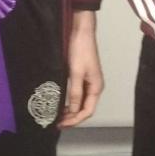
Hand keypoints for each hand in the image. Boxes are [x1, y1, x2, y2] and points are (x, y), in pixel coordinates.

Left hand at [60, 11, 102, 126]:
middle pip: (85, 108)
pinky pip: (78, 94)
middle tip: (57, 123)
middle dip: (73, 118)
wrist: (81, 31)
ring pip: (81, 102)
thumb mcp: (76, 73)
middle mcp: (94, 86)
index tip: (62, 124)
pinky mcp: (82, 76)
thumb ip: (75, 92)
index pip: (88, 111)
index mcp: (96, 87)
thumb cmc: (80, 50)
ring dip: (71, 111)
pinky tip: (62, 104)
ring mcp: (89, 82)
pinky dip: (70, 101)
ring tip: (58, 116)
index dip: (76, 120)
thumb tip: (73, 111)